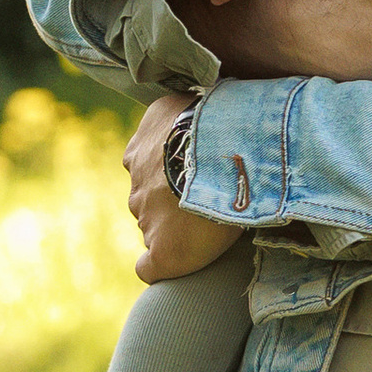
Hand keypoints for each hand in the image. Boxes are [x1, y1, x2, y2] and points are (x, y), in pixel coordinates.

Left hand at [123, 92, 243, 283]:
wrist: (224, 156)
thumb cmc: (227, 124)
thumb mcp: (214, 103)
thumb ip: (210, 112)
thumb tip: (233, 113)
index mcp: (144, 144)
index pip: (152, 163)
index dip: (174, 171)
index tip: (198, 174)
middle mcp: (138, 178)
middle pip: (149, 195)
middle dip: (169, 198)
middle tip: (206, 199)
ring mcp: (146, 215)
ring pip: (152, 224)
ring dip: (172, 225)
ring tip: (206, 225)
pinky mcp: (161, 251)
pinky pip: (149, 267)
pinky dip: (157, 267)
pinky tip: (173, 264)